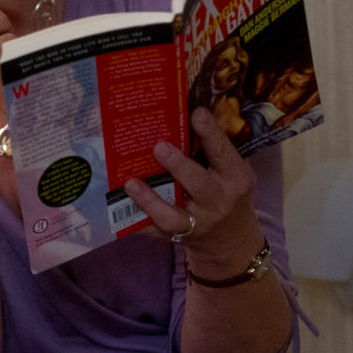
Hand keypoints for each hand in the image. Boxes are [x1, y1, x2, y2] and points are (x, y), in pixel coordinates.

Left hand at [124, 107, 265, 273]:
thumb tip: (186, 113)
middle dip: (179, 166)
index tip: (197, 114)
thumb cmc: (227, 192)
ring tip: (131, 183)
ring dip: (150, 200)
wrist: (231, 240)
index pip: (223, 153)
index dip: (211, 133)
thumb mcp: (232, 172)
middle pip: (199, 184)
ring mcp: (197, 223)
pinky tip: (117, 209)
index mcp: (235, 178)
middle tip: (159, 147)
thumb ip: (214, 149)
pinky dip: (135, 223)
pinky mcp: (178, 236)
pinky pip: (153, 231)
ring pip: (172, 215)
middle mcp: (217, 202)